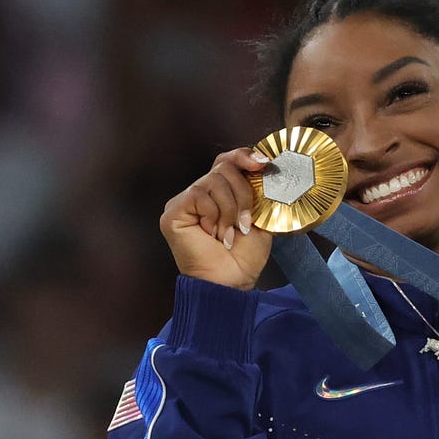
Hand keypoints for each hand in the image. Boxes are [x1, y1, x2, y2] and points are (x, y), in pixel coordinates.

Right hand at [161, 148, 273, 289]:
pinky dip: (213, 214)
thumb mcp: (260, 217)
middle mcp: (200, 194)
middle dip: (243, 194)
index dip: (243, 156)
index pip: (227, 160)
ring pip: (214, 180)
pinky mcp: (174, 211)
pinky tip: (212, 233)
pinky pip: (199, 194)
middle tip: (244, 223)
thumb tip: (264, 165)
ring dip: (229, 209)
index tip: (262, 164)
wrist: (231, 282)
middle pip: (224, 167)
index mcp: (219, 193)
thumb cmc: (243, 256)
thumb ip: (258, 191)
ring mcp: (184, 202)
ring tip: (228, 233)